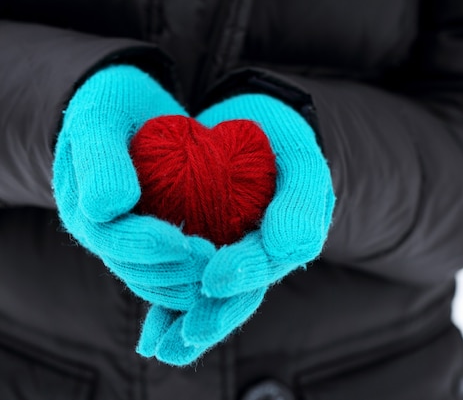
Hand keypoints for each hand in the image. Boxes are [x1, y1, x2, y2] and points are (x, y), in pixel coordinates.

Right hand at [52, 65, 204, 309]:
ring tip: (224, 269)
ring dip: (186, 283)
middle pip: (134, 268)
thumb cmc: (112, 107)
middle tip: (215, 261)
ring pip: (153, 280)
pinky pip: (170, 274)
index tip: (185, 244)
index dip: (147, 245)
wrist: (127, 111)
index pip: (111, 237)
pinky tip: (225, 272)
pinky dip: (193, 280)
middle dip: (174, 271)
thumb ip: (100, 158)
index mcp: (84, 205)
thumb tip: (108, 208)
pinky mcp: (150, 244)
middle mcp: (102, 233)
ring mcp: (126, 242)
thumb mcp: (100, 117)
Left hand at [137, 94, 334, 365]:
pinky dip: (169, 308)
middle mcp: (259, 257)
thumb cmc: (280, 143)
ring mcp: (231, 258)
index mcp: (287, 239)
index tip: (212, 280)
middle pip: (240, 293)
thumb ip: (302, 202)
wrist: (251, 128)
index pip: (267, 260)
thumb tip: (288, 247)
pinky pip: (186, 285)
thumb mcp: (299, 162)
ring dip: (188, 320)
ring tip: (162, 345)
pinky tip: (151, 333)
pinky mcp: (202, 254)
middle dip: (216, 314)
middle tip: (190, 332)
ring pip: (212, 297)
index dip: (243, 271)